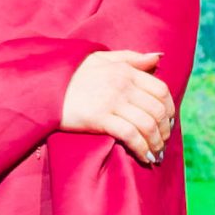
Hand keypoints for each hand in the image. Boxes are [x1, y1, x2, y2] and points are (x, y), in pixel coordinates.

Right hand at [61, 48, 175, 166]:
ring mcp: (112, 102)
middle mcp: (123, 85)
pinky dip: (141, 148)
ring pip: (147, 124)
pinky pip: (130, 135)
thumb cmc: (73, 73)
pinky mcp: (99, 118)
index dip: (170, 109)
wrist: (44, 85)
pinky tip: (144, 157)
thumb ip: (131, 58)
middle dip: (164, 130)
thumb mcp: (102, 58)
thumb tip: (157, 57)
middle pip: (157, 110)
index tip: (168, 122)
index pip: (161, 90)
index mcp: (126, 71)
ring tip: (155, 154)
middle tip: (162, 143)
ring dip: (156, 143)